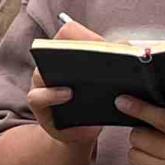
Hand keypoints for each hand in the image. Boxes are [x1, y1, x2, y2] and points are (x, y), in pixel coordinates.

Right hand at [28, 18, 106, 151]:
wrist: (83, 132)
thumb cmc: (96, 101)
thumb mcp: (107, 82)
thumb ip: (114, 62)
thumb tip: (127, 47)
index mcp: (67, 54)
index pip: (69, 32)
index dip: (84, 34)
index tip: (103, 43)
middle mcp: (51, 65)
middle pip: (53, 48)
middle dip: (73, 50)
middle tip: (92, 55)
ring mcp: (41, 84)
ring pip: (41, 71)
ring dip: (61, 72)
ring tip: (81, 75)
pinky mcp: (38, 104)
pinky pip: (38, 96)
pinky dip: (53, 94)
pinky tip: (68, 95)